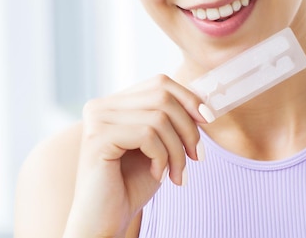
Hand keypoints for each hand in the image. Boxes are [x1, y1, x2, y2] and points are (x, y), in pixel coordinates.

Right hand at [63, 74, 211, 237]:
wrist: (104, 221)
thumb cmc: (130, 186)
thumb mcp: (158, 146)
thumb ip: (171, 121)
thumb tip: (204, 102)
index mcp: (115, 103)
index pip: (160, 83)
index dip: (189, 98)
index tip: (208, 120)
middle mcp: (101, 106)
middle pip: (162, 96)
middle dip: (188, 127)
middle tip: (197, 157)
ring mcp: (97, 120)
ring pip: (159, 117)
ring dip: (178, 150)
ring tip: (178, 174)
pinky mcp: (97, 138)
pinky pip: (147, 135)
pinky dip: (162, 157)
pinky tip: (158, 175)